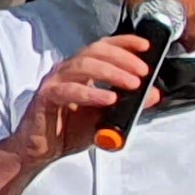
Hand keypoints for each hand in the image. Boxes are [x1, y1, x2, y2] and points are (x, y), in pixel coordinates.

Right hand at [10, 32, 160, 168]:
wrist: (39, 151)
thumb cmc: (68, 130)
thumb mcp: (106, 117)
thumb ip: (130, 105)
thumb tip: (154, 95)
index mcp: (81, 71)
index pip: (103, 47)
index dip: (125, 42)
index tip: (146, 46)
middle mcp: (67, 70)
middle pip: (95, 52)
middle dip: (123, 58)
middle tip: (143, 71)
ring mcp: (55, 81)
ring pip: (84, 66)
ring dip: (112, 72)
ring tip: (132, 84)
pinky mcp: (46, 97)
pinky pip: (70, 90)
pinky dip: (92, 93)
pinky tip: (109, 99)